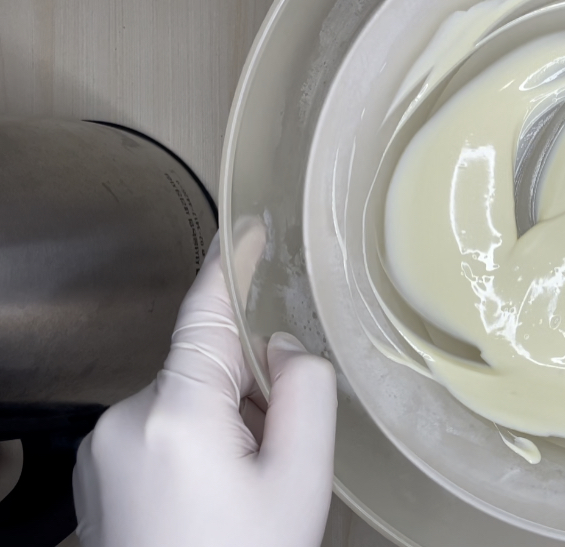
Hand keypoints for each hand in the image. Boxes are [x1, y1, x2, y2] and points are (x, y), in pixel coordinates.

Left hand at [72, 229, 336, 546]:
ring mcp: (103, 449)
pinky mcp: (97, 473)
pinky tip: (217, 498)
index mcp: (176, 415)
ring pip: (185, 399)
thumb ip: (306, 394)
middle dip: (252, 386)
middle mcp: (124, 421)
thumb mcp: (301, 482)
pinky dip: (198, 441)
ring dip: (226, 420)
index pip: (207, 315)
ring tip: (248, 491)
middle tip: (284, 454)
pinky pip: (160, 429)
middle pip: (205, 365)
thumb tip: (281, 349)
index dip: (233, 263)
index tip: (252, 227)